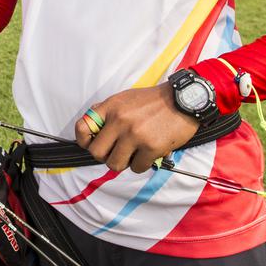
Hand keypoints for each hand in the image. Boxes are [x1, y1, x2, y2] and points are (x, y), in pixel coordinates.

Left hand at [74, 83, 199, 172]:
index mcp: (111, 107)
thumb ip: (107, 111)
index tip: (92, 143)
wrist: (183, 100)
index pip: (83, 127)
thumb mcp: (125, 98)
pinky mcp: (151, 147)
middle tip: (117, 152)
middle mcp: (120, 120)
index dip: (84, 140)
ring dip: (124, 163)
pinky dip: (142, 164)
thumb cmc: (154, 101)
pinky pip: (137, 167)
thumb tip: (91, 126)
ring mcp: (135, 135)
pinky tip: (148, 154)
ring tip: (133, 154)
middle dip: (105, 156)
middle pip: (97, 153)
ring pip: (115, 164)